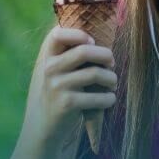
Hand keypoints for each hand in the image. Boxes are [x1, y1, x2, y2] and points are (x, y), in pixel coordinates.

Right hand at [25, 25, 116, 147]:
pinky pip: (98, 96)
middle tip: (112, 64)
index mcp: (48, 58)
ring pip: (95, 73)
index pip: (57, 34)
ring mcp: (57, 86)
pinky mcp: (67, 104)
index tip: (92, 42)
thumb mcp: (58, 71)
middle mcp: (50, 69)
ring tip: (112, 84)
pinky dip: (109, 98)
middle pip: (84, 51)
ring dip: (111, 79)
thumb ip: (70, 54)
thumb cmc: (60, 92)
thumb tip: (99, 41)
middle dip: (105, 55)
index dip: (78, 34)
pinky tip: (108, 100)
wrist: (45, 125)